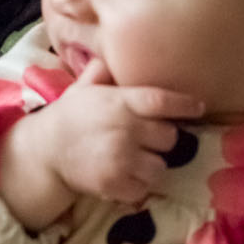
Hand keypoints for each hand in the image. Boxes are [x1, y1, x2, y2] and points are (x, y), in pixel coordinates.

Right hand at [47, 59, 203, 206]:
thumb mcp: (83, 88)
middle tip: (148, 139)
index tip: (199, 107)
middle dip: (162, 139)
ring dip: (151, 165)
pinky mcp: (115, 184)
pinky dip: (138, 186)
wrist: (44, 151)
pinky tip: (125, 177)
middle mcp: (125, 129)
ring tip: (136, 161)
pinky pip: (144, 189)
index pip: (162, 101)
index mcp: (120, 103)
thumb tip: (110, 54)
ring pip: (160, 167)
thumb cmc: (70, 116)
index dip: (184, 105)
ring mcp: (121, 159)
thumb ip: (103, 73)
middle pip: (169, 137)